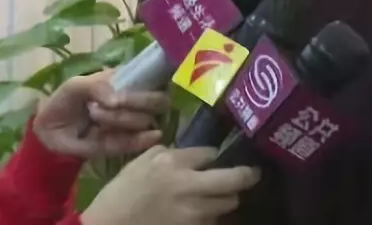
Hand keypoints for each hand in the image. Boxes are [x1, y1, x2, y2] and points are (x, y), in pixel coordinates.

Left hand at [33, 69, 169, 158]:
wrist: (47, 131)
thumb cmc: (64, 101)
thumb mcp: (76, 85)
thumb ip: (97, 86)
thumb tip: (117, 101)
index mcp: (127, 82)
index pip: (155, 79)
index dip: (154, 81)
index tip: (136, 85)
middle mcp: (134, 103)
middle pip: (158, 101)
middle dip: (141, 101)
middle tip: (116, 103)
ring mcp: (129, 125)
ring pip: (143, 121)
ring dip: (120, 117)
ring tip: (95, 116)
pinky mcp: (121, 145)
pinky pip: (136, 142)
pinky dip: (143, 139)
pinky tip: (151, 136)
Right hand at [81, 146, 261, 224]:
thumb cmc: (119, 195)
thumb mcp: (138, 163)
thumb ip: (166, 153)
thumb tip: (188, 153)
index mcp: (172, 163)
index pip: (210, 153)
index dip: (214, 156)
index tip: (214, 159)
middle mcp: (189, 185)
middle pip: (235, 179)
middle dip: (247, 176)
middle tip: (252, 174)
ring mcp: (193, 212)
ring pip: (229, 203)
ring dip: (226, 199)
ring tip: (222, 197)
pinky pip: (213, 222)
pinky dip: (211, 217)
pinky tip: (202, 214)